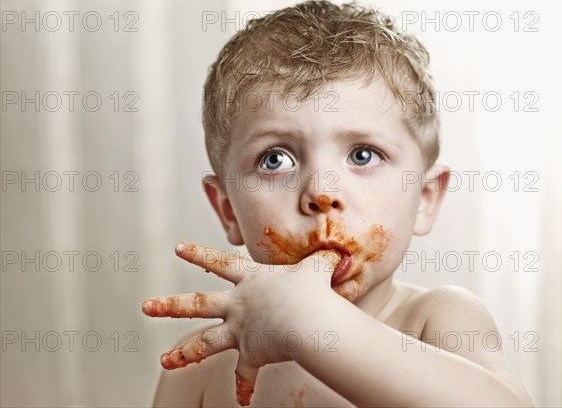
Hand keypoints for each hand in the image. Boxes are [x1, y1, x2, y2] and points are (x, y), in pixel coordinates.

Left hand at [142, 242, 341, 405]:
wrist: (307, 320)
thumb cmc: (310, 290)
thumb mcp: (316, 267)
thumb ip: (321, 260)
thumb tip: (337, 253)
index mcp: (249, 279)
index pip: (218, 262)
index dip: (198, 254)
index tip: (177, 247)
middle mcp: (238, 304)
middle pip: (196, 304)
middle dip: (169, 305)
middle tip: (145, 306)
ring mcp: (240, 330)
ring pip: (203, 342)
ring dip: (183, 353)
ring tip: (164, 361)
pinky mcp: (250, 354)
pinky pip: (244, 374)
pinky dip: (244, 387)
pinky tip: (242, 399)